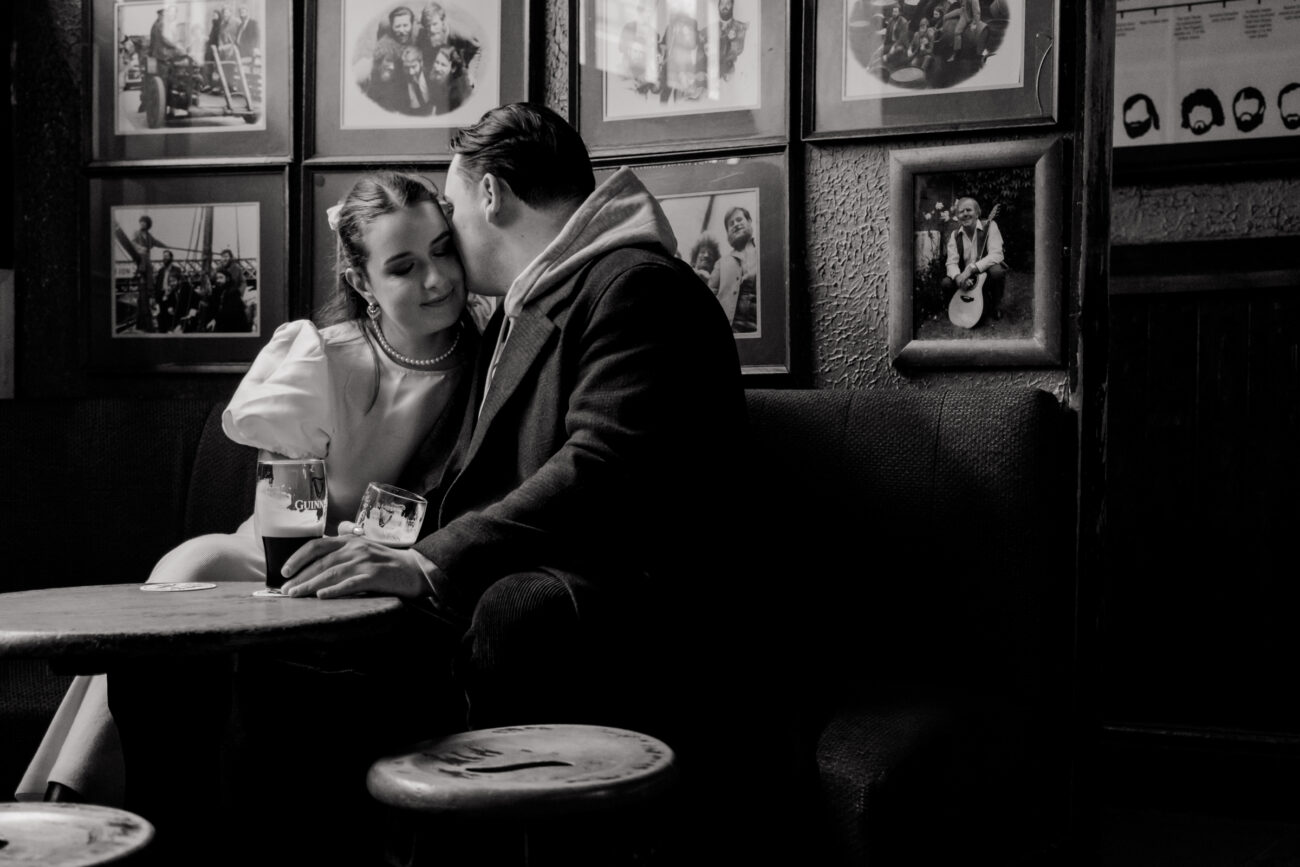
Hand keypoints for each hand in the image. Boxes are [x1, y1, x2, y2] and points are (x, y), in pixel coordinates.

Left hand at [279, 521, 427, 599]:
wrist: (417, 569)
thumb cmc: (388, 562)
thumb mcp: (364, 548)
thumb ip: (344, 549)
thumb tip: (318, 557)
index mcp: (349, 540)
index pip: (317, 546)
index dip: (298, 558)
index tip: (284, 572)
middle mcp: (355, 548)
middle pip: (320, 563)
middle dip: (299, 577)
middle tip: (285, 591)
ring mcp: (365, 562)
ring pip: (331, 573)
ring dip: (310, 585)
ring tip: (295, 595)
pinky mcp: (376, 576)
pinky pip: (351, 584)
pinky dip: (335, 590)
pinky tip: (322, 596)